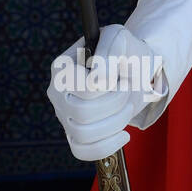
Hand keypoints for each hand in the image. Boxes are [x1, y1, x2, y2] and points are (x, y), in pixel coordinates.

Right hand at [47, 24, 164, 161]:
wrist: (135, 72)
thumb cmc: (125, 53)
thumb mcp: (120, 39)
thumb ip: (110, 49)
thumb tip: (99, 79)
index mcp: (61, 67)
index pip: (82, 87)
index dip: (108, 86)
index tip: (120, 75)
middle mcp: (57, 92)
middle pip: (81, 113)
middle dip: (115, 103)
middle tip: (127, 90)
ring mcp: (64, 115)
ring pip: (83, 134)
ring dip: (115, 122)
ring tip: (127, 107)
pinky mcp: (74, 134)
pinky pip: (82, 151)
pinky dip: (107, 146)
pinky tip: (124, 134)